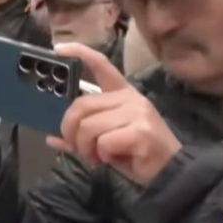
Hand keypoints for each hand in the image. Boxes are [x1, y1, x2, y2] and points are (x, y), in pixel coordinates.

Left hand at [46, 43, 181, 185]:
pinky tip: (111, 159)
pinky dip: (101, 155)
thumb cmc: (136, 154)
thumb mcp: (104, 141)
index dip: (79, 53)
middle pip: (81, 105)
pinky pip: (103, 142)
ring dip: (85, 148)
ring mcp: (136, 112)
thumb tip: (51, 138)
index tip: (57, 49)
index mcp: (122, 93)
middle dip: (70, 131)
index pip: (100, 64)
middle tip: (77, 148)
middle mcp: (129, 97)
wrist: (171, 172)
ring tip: (95, 158)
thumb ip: (80, 135)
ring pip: (89, 126)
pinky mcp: (140, 131)